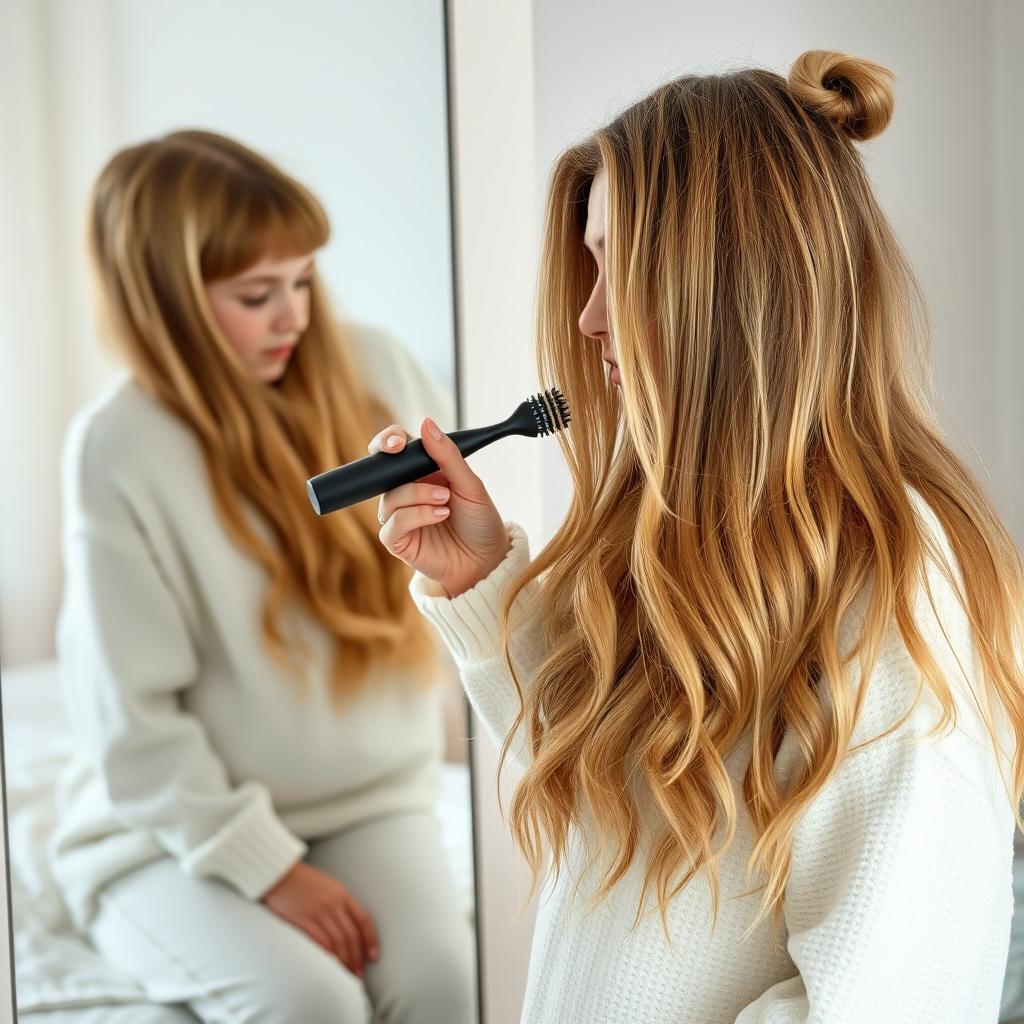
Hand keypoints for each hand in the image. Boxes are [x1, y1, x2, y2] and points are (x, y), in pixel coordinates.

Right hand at [261, 861, 378, 977]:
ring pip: (338, 941)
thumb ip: (338, 902)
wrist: (278, 873)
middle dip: (357, 957)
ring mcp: (318, 911)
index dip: (370, 940)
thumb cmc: (301, 880)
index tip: (373, 956)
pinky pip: (320, 941)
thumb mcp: (326, 885)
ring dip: (344, 960)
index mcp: (341, 893)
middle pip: (351, 935)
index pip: (363, 920)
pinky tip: (331, 966)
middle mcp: (333, 902)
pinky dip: (328, 955)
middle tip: (358, 974)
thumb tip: (347, 924)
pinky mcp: (302, 919)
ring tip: (347, 975)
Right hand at [370, 417, 510, 596]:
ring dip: (418, 494)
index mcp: (423, 474)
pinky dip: (416, 515)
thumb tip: (427, 423)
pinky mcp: (398, 541)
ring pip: (390, 497)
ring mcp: (401, 517)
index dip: (389, 440)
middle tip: (399, 451)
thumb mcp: (471, 484)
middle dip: (387, 458)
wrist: (487, 560)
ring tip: (445, 501)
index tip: (398, 441)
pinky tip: (440, 515)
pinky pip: (393, 523)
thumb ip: (448, 456)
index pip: (396, 450)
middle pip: (383, 470)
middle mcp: (408, 493)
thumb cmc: (480, 522)